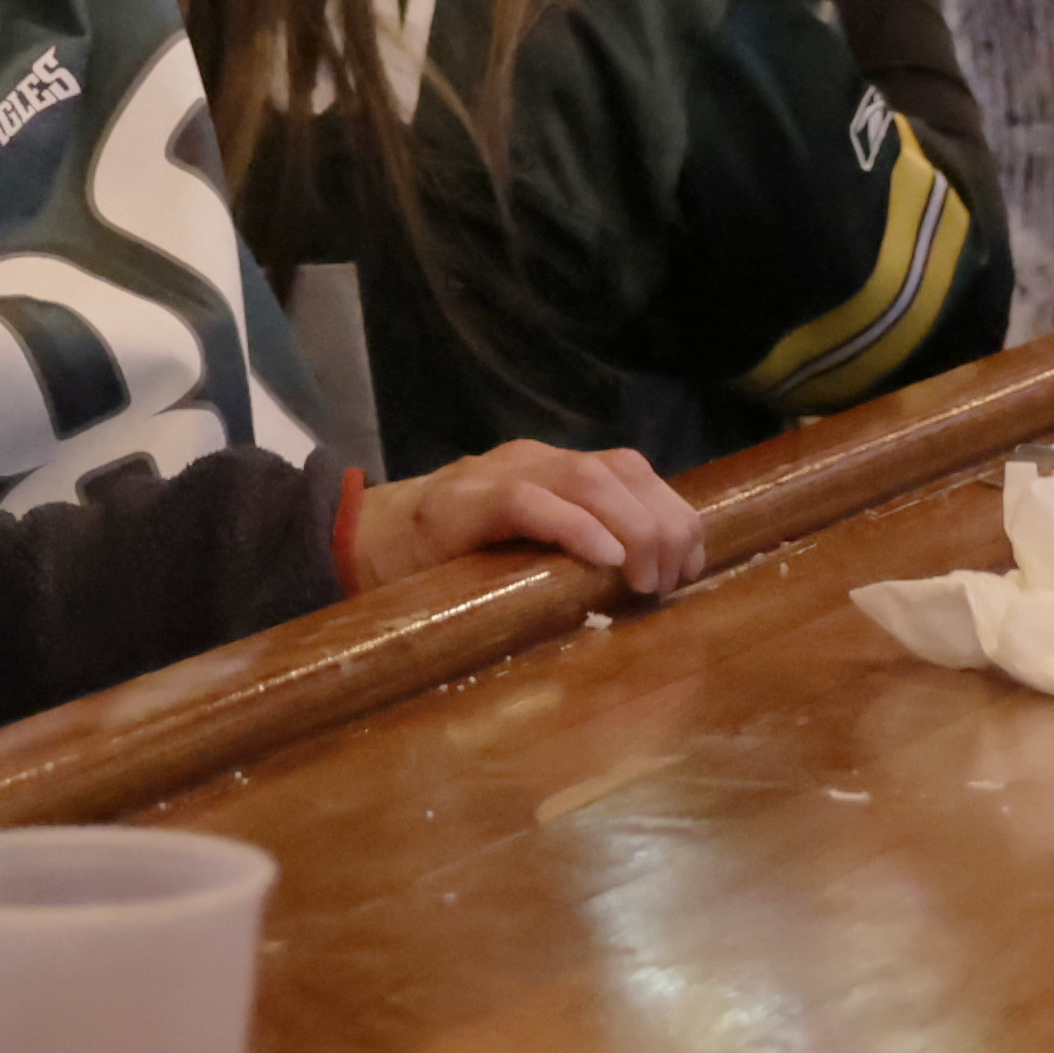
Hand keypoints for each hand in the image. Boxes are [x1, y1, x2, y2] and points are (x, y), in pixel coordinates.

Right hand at [351, 439, 703, 595]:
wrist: (359, 543)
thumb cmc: (451, 562)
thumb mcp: (525, 552)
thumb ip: (574, 554)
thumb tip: (647, 592)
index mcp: (553, 470)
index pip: (632, 471)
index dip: (676, 513)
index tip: (693, 565)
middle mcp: (532, 460)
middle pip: (623, 470)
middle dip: (664, 524)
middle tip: (671, 582)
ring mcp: (496, 475)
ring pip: (588, 478)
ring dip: (634, 528)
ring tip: (646, 579)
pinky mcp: (462, 502)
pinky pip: (529, 501)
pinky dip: (576, 527)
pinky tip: (604, 560)